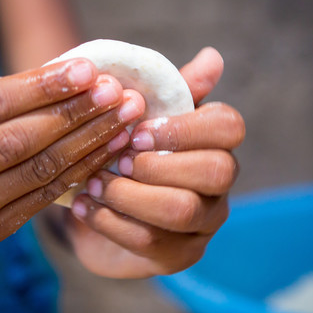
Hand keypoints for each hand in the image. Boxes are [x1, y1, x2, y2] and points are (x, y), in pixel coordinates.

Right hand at [0, 59, 145, 243]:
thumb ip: (4, 96)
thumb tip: (80, 73)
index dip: (43, 87)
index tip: (88, 70)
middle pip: (16, 141)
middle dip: (73, 114)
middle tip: (115, 93)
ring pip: (36, 171)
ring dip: (87, 142)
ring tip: (123, 118)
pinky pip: (44, 196)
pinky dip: (81, 170)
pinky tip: (108, 148)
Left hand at [65, 47, 244, 277]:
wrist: (97, 202)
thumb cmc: (124, 150)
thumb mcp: (141, 114)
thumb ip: (172, 88)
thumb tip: (212, 57)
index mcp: (216, 143)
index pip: (229, 126)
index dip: (184, 127)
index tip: (138, 131)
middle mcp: (220, 185)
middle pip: (217, 170)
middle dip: (159, 163)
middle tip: (117, 160)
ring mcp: (203, 224)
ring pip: (181, 209)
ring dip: (129, 193)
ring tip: (91, 183)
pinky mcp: (177, 256)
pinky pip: (148, 241)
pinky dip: (108, 220)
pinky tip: (83, 205)